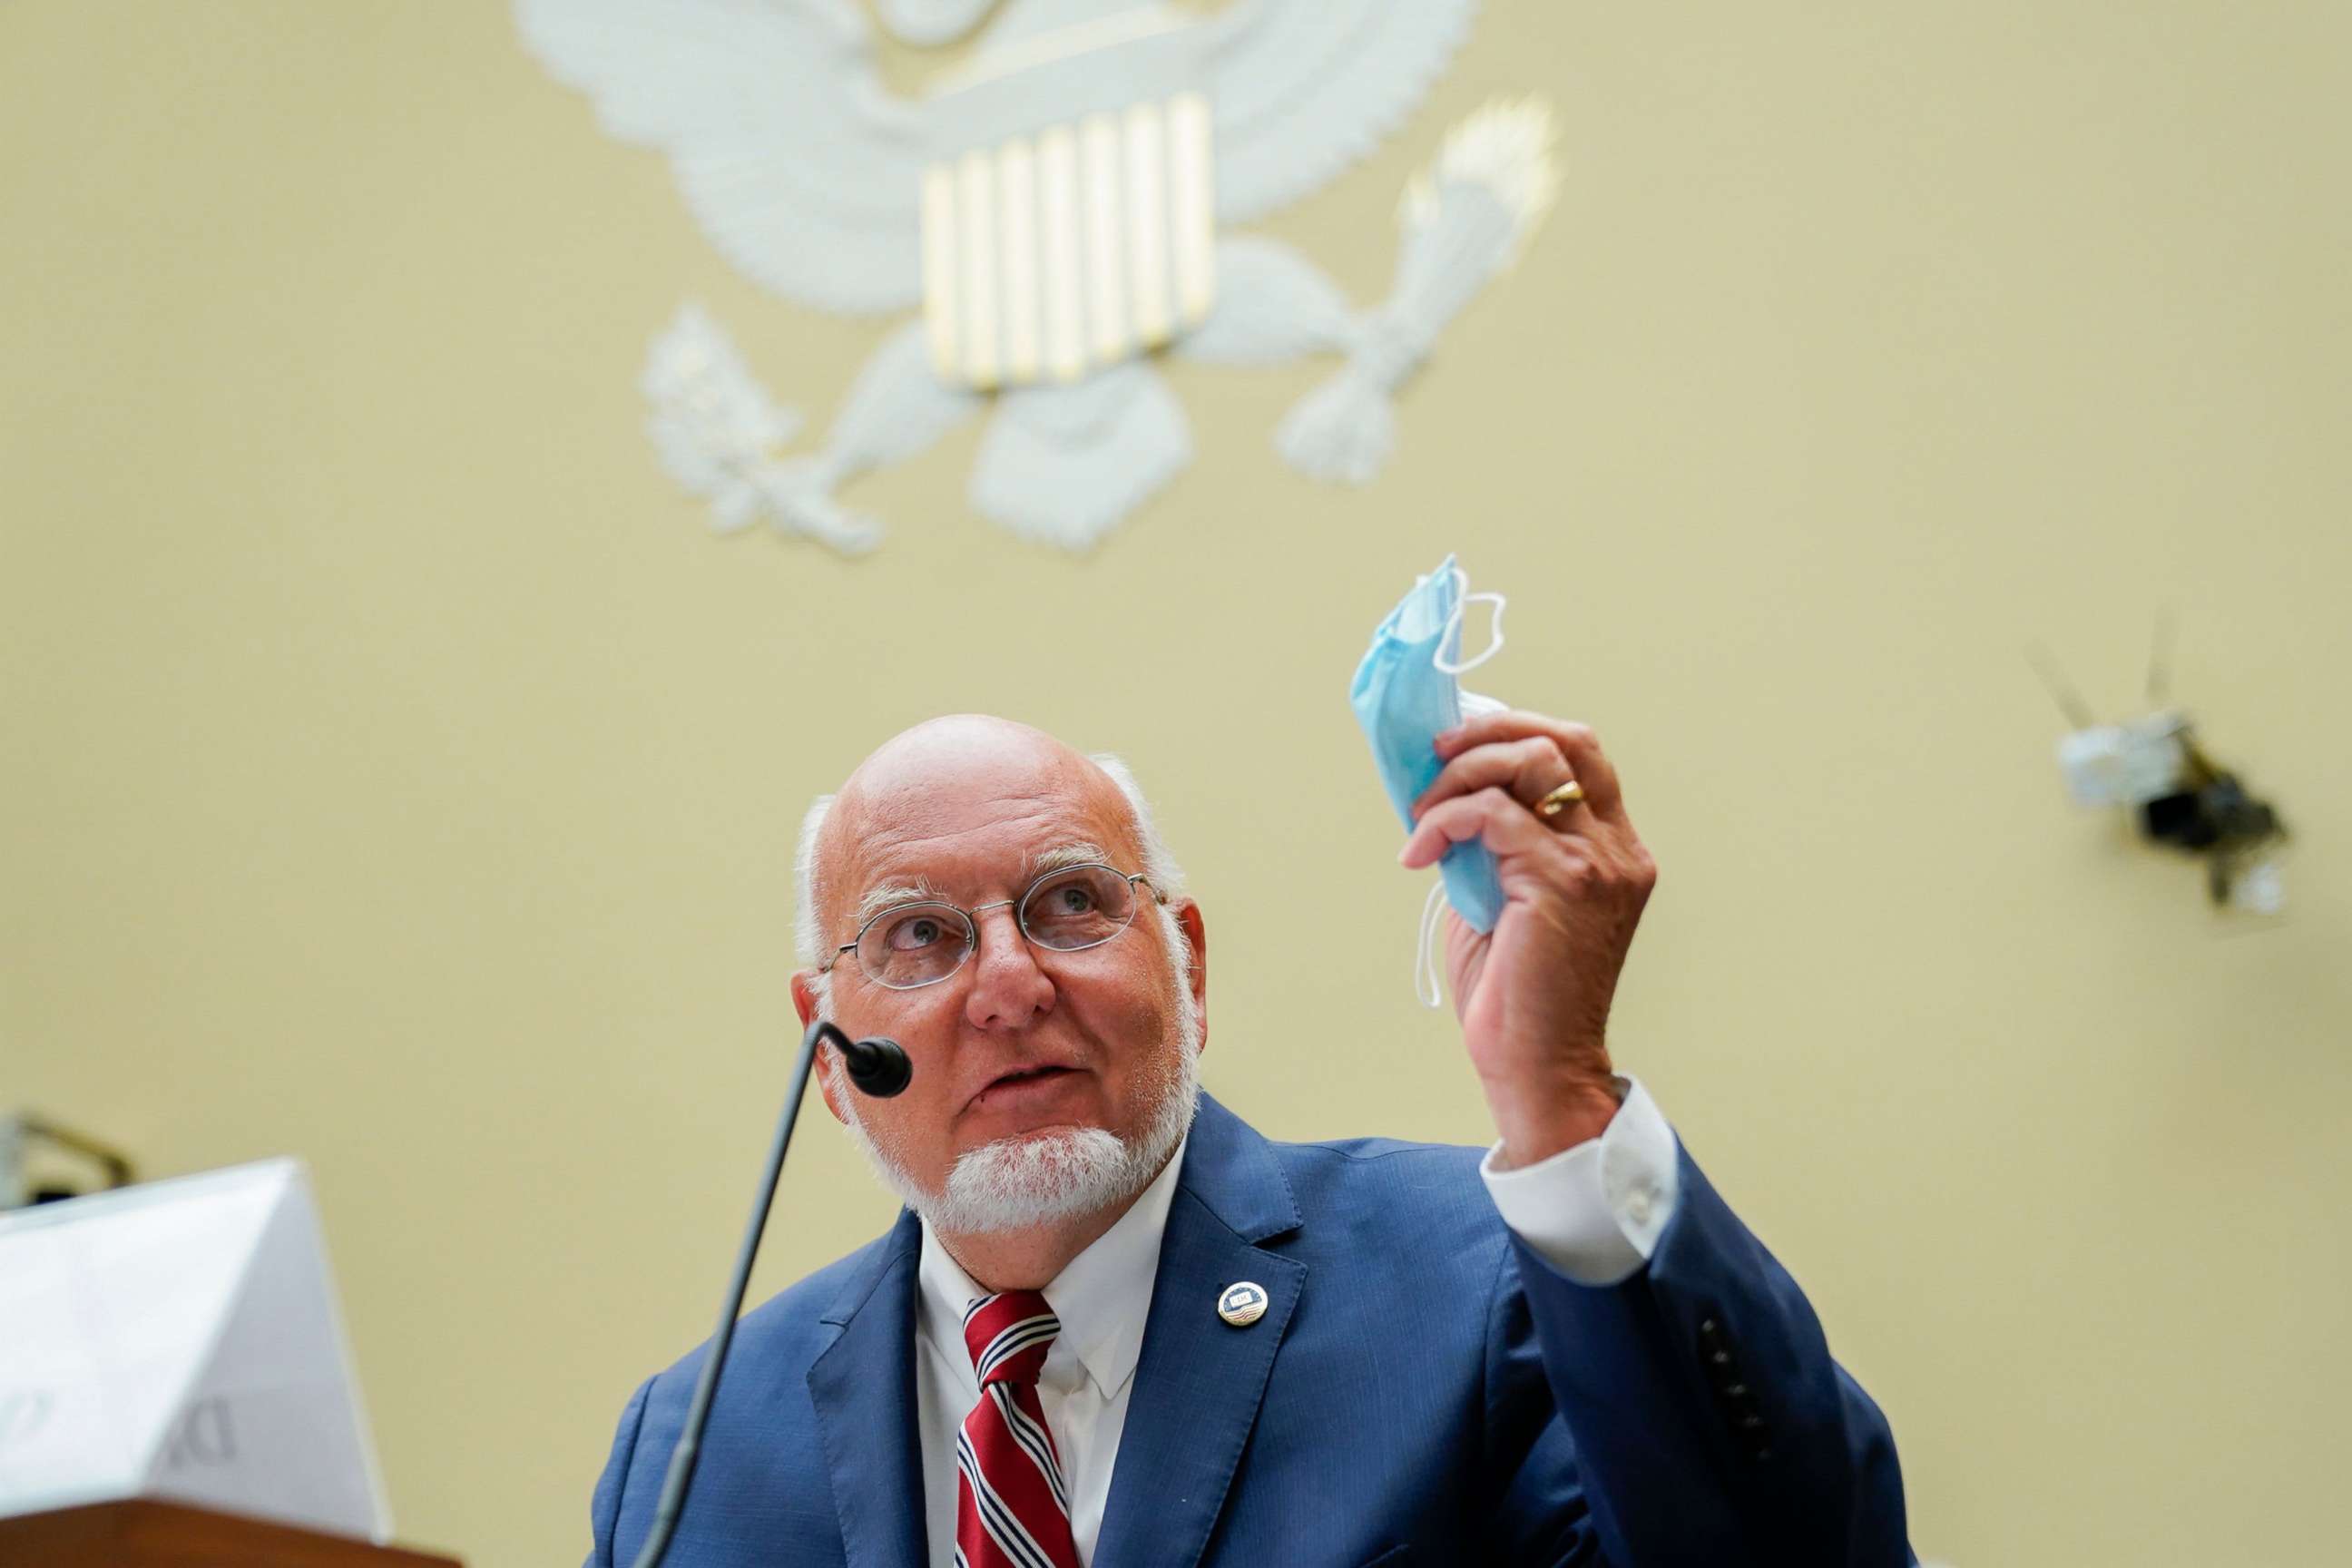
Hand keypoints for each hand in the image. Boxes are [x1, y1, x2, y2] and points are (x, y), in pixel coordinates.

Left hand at [1399, 712, 1657, 1167]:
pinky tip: (1417, 855)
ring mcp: (1597, 863)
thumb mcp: (1504, 897)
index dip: (1515, 730)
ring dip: (1463, 772)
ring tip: (1421, 811)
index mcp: (1614, 849)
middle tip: (1433, 755)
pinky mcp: (1563, 882)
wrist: (1537, 1067)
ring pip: (1532, 761)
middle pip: (1564, 739)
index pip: (1578, 753)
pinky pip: (1494, 814)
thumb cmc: (1515, 993)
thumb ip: (1494, 841)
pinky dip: (1445, 820)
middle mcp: (1617, 849)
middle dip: (1489, 731)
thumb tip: (1441, 789)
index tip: (1456, 747)